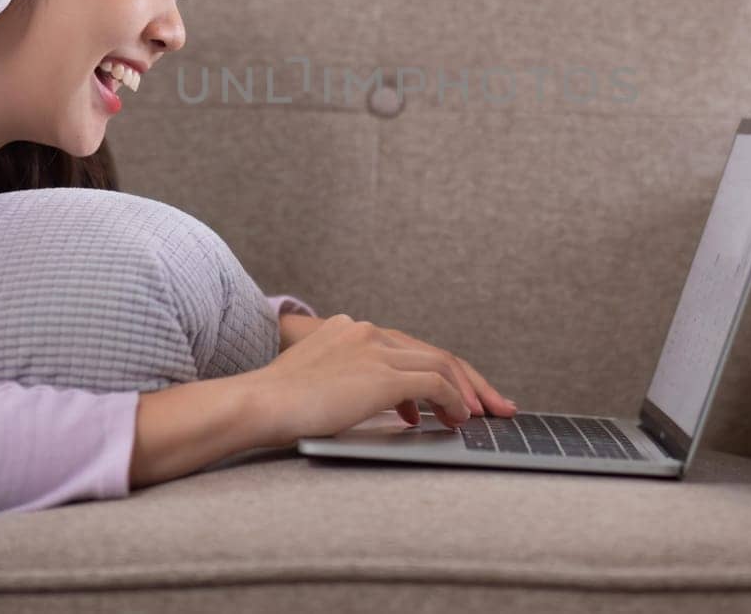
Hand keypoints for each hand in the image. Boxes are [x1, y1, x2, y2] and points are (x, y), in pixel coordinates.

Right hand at [250, 314, 511, 442]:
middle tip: (492, 404)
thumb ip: (349, 383)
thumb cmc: (276, 405)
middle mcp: (366, 331)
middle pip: (432, 352)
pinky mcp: (381, 374)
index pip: (407, 348)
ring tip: (478, 417)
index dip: (437, 372)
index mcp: (349, 330)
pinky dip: (453, 401)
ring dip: (465, 392)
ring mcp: (375, 349)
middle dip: (467, 380)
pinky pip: (434, 384)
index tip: (455, 395)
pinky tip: (459, 420)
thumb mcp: (316, 383)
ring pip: (440, 365)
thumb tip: (384, 407)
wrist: (257, 403)